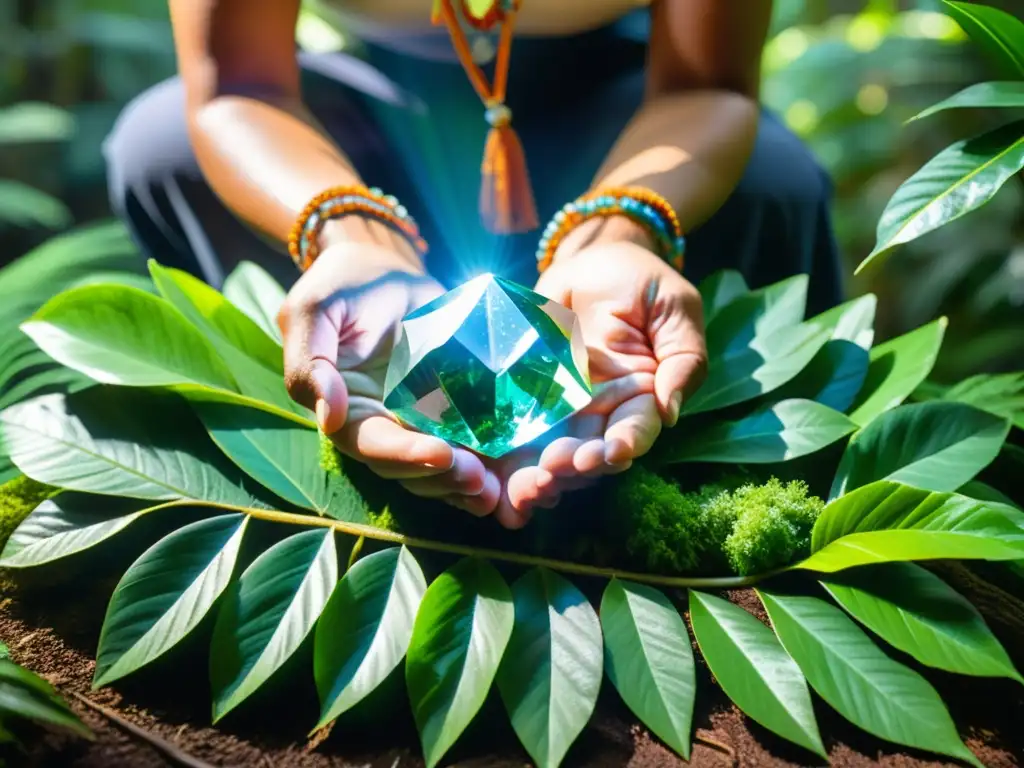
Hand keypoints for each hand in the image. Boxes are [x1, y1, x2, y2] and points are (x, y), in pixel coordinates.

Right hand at [278, 240, 500, 513]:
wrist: (385, 267)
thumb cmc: (343, 284)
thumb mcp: (315, 310)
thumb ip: (312, 361)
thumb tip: (328, 417)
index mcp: (345, 411)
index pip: (370, 445)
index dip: (404, 455)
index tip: (441, 454)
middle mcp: (380, 425)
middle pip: (408, 467)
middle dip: (442, 477)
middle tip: (479, 478)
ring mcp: (416, 421)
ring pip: (438, 467)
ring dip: (464, 482)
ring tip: (496, 487)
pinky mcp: (450, 409)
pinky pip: (467, 444)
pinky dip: (486, 464)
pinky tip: (511, 472)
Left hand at [496, 237, 706, 525]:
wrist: (591, 257)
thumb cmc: (642, 282)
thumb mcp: (676, 309)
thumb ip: (683, 358)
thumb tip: (671, 410)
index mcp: (641, 397)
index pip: (635, 429)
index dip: (624, 445)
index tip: (611, 454)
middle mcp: (601, 410)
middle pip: (589, 449)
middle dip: (575, 465)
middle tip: (556, 469)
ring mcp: (562, 404)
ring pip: (551, 447)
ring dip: (539, 468)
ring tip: (528, 478)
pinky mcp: (527, 390)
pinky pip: (515, 422)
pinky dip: (506, 450)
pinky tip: (495, 466)